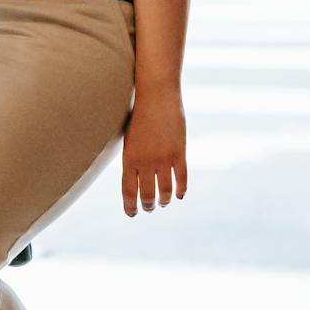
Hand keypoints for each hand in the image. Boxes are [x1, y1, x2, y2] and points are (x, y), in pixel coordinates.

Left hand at [121, 86, 186, 216]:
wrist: (156, 95)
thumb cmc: (139, 115)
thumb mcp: (130, 139)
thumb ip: (133, 159)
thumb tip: (135, 177)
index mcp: (129, 159)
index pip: (128, 191)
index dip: (130, 206)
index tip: (132, 213)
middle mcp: (145, 162)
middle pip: (147, 195)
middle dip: (148, 205)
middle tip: (149, 208)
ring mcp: (163, 159)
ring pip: (164, 191)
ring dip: (163, 200)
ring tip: (163, 203)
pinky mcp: (179, 153)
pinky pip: (181, 179)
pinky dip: (180, 190)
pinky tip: (179, 195)